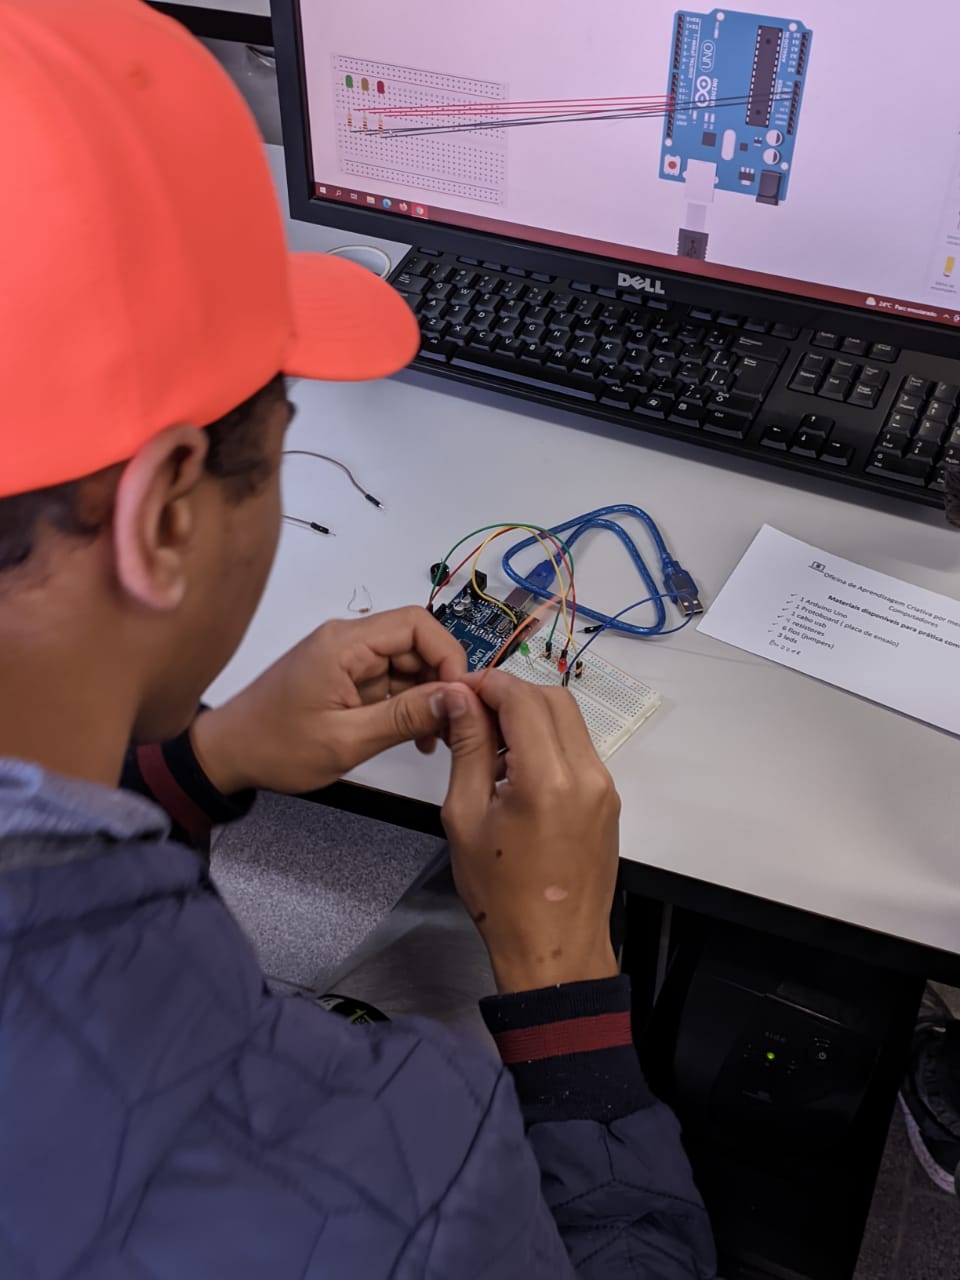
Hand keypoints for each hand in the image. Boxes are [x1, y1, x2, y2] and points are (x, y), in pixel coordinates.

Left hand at [191, 607, 467, 794]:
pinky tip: (415, 734)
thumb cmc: (274, 746)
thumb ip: (405, 716)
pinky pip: (390, 679)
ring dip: (427, 696)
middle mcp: (346, 641)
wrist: (227, 754)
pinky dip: (408, 703)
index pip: (417, 624)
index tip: (459, 694)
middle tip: (454, 722)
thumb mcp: (347, 739)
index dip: (448, 655)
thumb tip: (456, 698)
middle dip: (441, 680)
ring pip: (406, 663)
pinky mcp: (343, 675)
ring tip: (435, 736)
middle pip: (416, 642)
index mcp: (344, 644)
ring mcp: (345, 658)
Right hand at [438, 670, 620, 993]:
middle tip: (472, 714)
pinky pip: (578, 749)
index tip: (460, 691)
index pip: (522, 698)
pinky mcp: (608, 800)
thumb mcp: (465, 816)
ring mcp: (604, 786)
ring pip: (569, 720)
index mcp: (548, 779)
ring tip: (490, 747)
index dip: (488, 684)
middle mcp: (587, 774)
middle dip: (511, 694)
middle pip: (553, 698)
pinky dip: (547, 742)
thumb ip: (466, 748)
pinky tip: (516, 769)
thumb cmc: (500, 894)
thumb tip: (459, 698)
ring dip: (530, 717)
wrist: (553, 948)